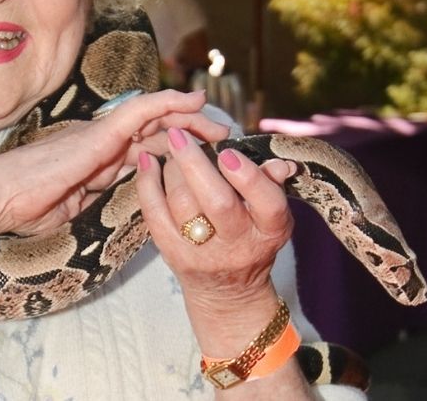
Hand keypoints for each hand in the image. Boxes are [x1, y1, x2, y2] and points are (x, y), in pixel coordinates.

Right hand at [0, 90, 227, 242]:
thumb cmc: (21, 209)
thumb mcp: (69, 208)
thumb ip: (90, 199)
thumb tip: (104, 205)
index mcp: (95, 160)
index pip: (144, 147)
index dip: (174, 147)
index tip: (202, 155)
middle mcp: (100, 141)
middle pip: (155, 130)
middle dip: (191, 131)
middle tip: (222, 138)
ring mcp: (99, 135)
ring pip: (154, 117)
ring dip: (189, 117)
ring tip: (218, 123)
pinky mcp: (98, 135)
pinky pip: (139, 113)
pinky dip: (168, 104)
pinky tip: (192, 103)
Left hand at [136, 128, 294, 330]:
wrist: (227, 292)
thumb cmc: (251, 239)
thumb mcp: (270, 217)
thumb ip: (271, 186)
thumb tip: (280, 162)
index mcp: (269, 230)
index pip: (268, 203)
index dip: (248, 177)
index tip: (228, 153)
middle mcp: (238, 244)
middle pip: (217, 203)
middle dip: (195, 165)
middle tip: (179, 135)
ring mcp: (203, 253)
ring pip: (182, 204)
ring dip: (172, 170)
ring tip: (171, 149)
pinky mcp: (173, 254)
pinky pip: (154, 215)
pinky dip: (147, 185)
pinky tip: (146, 162)